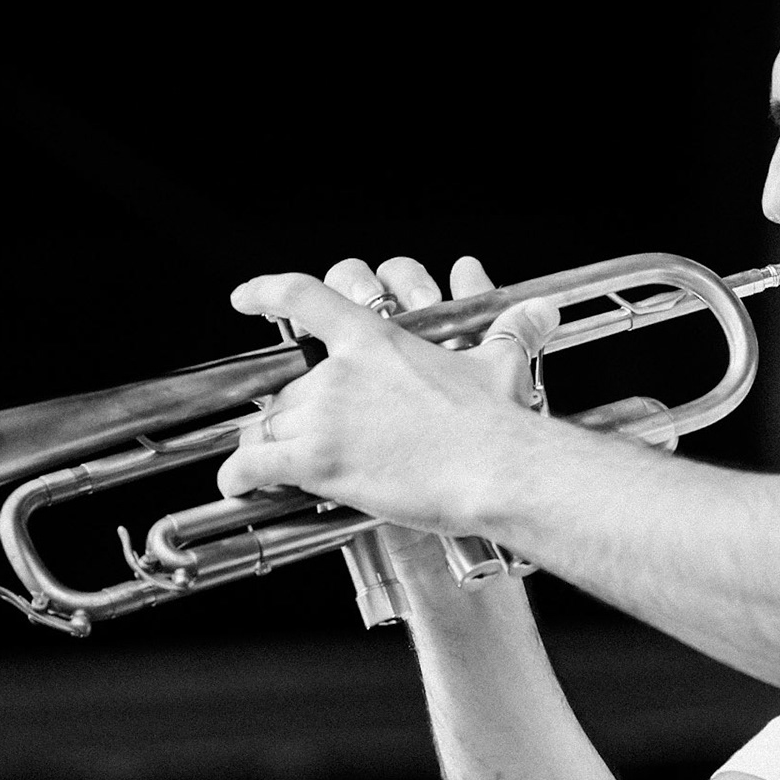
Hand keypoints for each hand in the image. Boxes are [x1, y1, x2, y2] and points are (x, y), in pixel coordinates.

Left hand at [217, 255, 555, 537]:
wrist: (496, 469)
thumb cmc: (498, 422)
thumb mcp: (501, 365)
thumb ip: (511, 333)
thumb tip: (542, 313)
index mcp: (374, 340)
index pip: (303, 299)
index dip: (266, 294)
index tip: (244, 299)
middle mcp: (338, 373)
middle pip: (287, 387)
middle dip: (292, 414)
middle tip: (310, 437)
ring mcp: (325, 416)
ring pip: (270, 426)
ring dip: (272, 447)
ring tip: (280, 467)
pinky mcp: (318, 461)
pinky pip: (255, 465)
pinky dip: (239, 475)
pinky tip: (236, 485)